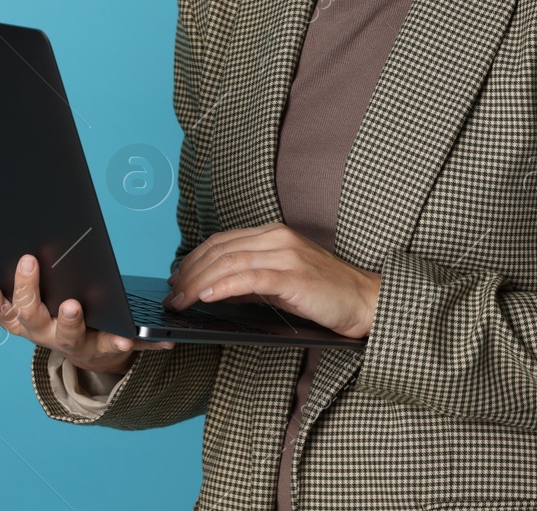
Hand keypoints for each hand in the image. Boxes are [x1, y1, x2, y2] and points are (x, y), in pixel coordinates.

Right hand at [0, 254, 175, 375]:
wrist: (93, 354)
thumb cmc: (58, 320)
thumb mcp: (30, 311)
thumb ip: (7, 297)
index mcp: (28, 323)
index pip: (4, 312)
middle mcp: (47, 335)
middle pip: (33, 319)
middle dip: (29, 293)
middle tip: (29, 264)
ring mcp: (75, 343)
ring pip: (69, 335)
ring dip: (69, 321)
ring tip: (72, 305)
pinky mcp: (103, 347)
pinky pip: (113, 344)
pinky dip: (123, 341)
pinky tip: (131, 337)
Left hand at [163, 222, 381, 339]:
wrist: (365, 300)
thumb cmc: (327, 295)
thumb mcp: (282, 283)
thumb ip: (251, 281)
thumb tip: (215, 290)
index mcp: (275, 235)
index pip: (222, 242)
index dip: (193, 259)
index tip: (175, 278)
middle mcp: (278, 238)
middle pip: (219, 250)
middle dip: (188, 272)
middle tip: (171, 294)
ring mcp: (286, 254)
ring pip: (228, 262)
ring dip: (197, 283)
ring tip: (180, 300)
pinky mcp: (293, 275)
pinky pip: (248, 277)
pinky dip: (221, 286)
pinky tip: (205, 297)